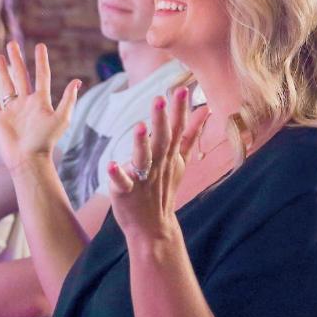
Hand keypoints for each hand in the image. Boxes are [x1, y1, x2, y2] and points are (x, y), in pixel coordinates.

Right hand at [0, 42, 80, 171]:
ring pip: (6, 85)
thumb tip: (77, 81)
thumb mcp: (61, 119)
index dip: (41, 61)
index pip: (41, 76)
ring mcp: (13, 110)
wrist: (28, 159)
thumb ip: (68, 100)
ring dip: (3, 71)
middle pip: (21, 76)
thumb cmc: (46, 140)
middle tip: (12, 44)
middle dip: (17, 60)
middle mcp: (26, 103)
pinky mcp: (0, 118)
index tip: (40, 46)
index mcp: (40, 101)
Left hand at [107, 88, 208, 243]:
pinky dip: (116, 174)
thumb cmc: (163, 188)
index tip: (182, 89)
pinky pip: (121, 182)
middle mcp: (158, 164)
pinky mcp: (126, 192)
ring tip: (139, 127)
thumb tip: (205, 110)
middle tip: (160, 98)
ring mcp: (142, 178)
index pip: (177, 129)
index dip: (179, 110)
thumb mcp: (180, 160)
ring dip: (141, 144)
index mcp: (169, 155)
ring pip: (143, 159)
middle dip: (161, 120)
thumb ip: (191, 134)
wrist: (154, 227)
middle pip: (161, 140)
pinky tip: (111, 164)